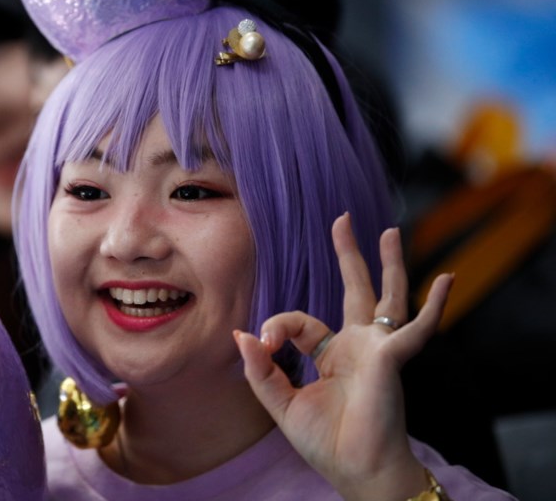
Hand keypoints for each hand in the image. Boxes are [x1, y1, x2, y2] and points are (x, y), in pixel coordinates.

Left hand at [233, 213, 452, 500]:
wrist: (355, 471)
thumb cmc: (326, 442)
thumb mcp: (280, 403)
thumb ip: (261, 369)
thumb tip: (242, 335)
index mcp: (333, 355)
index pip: (302, 321)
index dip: (277, 325)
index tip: (262, 341)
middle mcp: (359, 347)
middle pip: (356, 290)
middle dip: (349, 254)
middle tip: (343, 220)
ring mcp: (379, 350)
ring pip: (388, 297)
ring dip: (391, 264)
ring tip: (391, 231)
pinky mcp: (391, 359)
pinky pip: (417, 328)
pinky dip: (435, 305)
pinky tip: (448, 279)